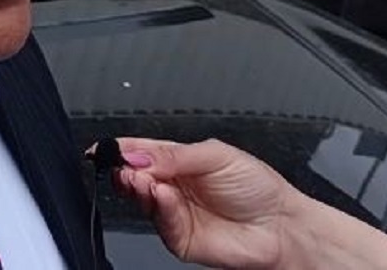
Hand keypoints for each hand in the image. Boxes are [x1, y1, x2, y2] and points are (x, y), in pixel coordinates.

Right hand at [110, 138, 295, 268]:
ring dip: (137, 187)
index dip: (121, 149)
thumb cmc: (257, 188)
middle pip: (134, 176)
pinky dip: (159, 207)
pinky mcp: (178, 238)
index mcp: (177, 161)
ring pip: (142, 199)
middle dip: (125, 169)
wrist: (281, 226)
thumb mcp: (215, 156)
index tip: (105, 148)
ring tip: (141, 178)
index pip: (141, 152)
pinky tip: (164, 195)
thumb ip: (174, 155)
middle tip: (125, 165)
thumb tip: (138, 155)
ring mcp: (173, 212)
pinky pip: (160, 222)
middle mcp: (171, 186)